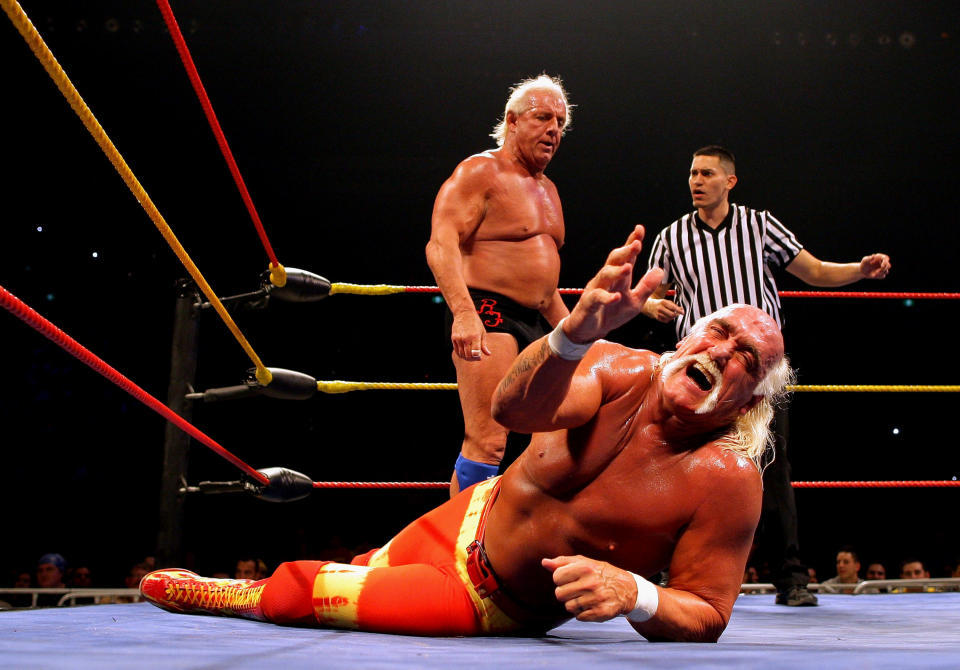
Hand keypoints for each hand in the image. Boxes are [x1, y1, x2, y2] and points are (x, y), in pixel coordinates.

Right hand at [451, 311, 490, 360]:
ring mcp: (459, 338)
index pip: (475, 353)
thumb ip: (484, 345)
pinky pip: (456, 350)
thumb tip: (488, 354)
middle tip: (475, 358)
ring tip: (470, 357)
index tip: (480, 358)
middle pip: (468, 355)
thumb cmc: (476, 323)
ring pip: (462, 354)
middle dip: (473, 359)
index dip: (478, 358)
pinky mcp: (454, 338)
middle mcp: (466, 338)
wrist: (464, 313)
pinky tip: (464, 354)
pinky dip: (460, 354)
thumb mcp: (482, 332)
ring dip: (466, 358)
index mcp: (475, 337)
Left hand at [542, 555, 636, 621]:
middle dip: (566, 592)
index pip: (556, 577)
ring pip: (568, 607)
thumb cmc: (600, 573)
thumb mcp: (583, 562)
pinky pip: (579, 617)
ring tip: (585, 597)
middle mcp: (591, 583)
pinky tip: (591, 605)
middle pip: (559, 594)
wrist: (626, 588)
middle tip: (577, 589)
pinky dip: (582, 612)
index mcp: (585, 568)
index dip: (561, 578)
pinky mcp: (600, 613)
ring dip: (574, 603)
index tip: (570, 578)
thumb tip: (544, 563)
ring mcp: (596, 599)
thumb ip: (562, 562)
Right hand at [564, 225, 664, 342]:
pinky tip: (616, 296)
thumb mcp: (634, 302)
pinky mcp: (588, 304)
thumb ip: (646, 287)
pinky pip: (596, 298)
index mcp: (617, 278)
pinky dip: (606, 297)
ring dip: (616, 271)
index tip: (640, 229)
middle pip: (614, 261)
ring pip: (604, 275)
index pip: (626, 257)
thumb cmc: (611, 314)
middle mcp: (605, 280)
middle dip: (625, 252)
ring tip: (628, 268)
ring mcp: (595, 290)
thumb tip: (660, 270)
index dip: (632, 242)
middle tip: (637, 244)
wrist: (589, 331)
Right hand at [645, 297, 683, 322]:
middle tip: (678, 313)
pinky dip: (669, 319)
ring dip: (673, 317)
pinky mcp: (657, 318)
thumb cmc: (659, 303)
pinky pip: (666, 321)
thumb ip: (673, 305)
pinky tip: (668, 316)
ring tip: (673, 314)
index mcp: (663, 302)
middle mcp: (660, 308)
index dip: (679, 310)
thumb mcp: (666, 301)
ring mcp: (658, 313)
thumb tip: (681, 309)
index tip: (683, 312)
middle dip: (676, 314)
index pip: (673, 307)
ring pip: (669, 318)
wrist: (648, 306)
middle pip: (671, 314)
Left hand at [860, 253, 890, 278]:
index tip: (882, 265)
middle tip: (877, 271)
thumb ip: (869, 258)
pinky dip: (879, 276)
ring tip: (873, 274)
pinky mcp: (881, 274)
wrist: (861, 271)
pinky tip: (873, 276)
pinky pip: (883, 276)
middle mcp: (883, 263)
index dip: (885, 262)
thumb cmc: (863, 264)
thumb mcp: (864, 260)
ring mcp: (882, 269)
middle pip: (888, 265)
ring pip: (886, 271)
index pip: (886, 258)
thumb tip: (873, 255)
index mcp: (880, 258)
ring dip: (880, 273)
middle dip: (884, 269)